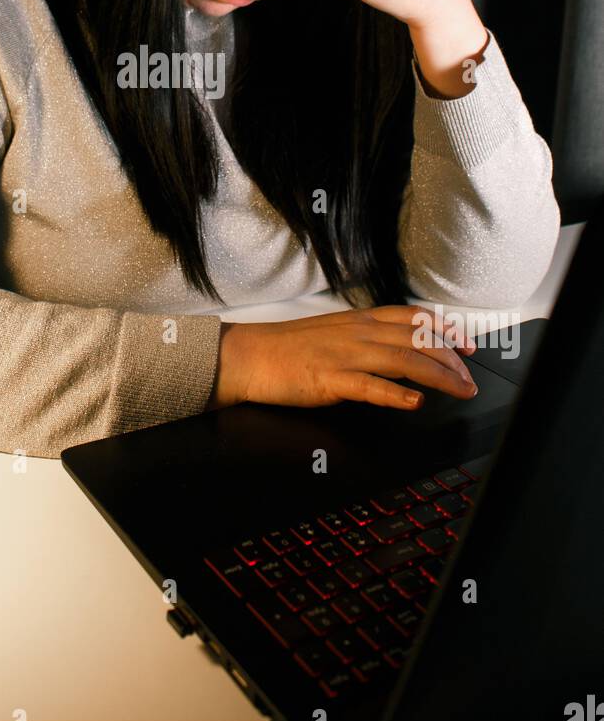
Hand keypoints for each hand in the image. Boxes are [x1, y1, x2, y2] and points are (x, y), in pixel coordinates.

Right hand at [207, 305, 478, 412]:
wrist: (249, 355)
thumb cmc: (288, 348)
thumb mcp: (334, 333)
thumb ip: (366, 339)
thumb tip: (397, 351)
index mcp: (360, 320)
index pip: (412, 318)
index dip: (445, 329)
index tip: (468, 344)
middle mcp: (358, 333)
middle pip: (417, 339)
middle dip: (451, 359)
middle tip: (470, 378)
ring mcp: (345, 355)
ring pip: (403, 360)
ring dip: (438, 375)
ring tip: (460, 389)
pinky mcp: (330, 379)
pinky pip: (369, 386)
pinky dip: (396, 394)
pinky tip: (414, 402)